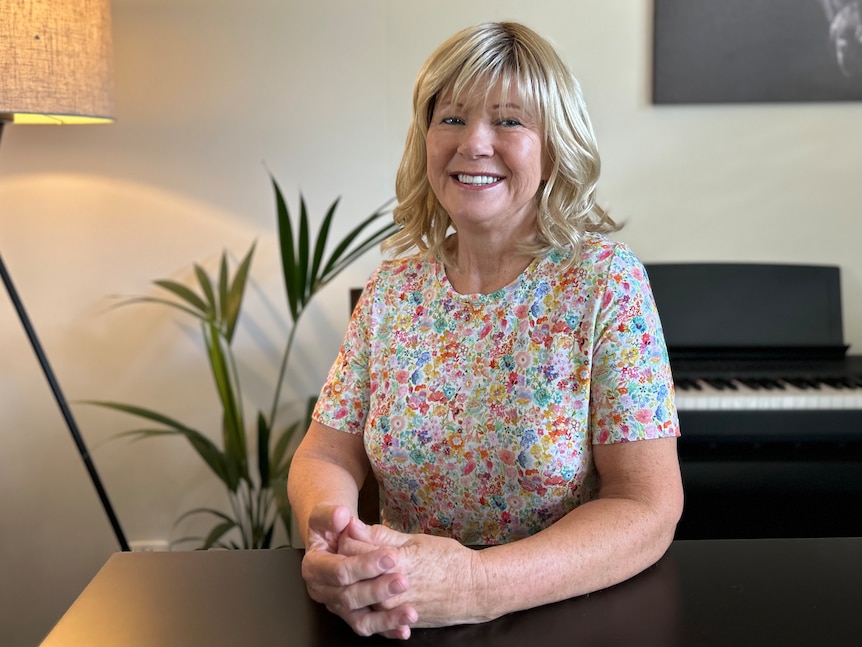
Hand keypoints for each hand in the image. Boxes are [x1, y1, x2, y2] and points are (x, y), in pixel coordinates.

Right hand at [301, 504, 417, 638]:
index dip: (364, 565)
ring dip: (386, 619)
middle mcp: (322, 591)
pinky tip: (405, 629)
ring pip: (359, 620)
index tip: (391, 557)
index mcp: (314, 567)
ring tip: (411, 613)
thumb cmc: (332, 525)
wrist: (333, 536)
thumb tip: (341, 516)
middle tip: (403, 581)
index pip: (339, 571)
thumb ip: (331, 514)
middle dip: (378, 590)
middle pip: (349, 597)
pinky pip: (369, 627)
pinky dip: (387, 630)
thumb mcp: (328, 514)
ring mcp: (337, 606)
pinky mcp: (351, 615)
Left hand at [340, 518, 489, 627]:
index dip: (345, 537)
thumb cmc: (448, 559)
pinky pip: (372, 614)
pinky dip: (368, 601)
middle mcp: (387, 589)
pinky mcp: (397, 622)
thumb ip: (381, 536)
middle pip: (350, 573)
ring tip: (361, 569)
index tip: (346, 531)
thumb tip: (353, 525)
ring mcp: (391, 609)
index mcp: (392, 563)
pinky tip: (371, 590)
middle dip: (345, 559)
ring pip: (357, 595)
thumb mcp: (415, 540)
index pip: (351, 548)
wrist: (474, 590)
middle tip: (349, 548)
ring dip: (355, 581)